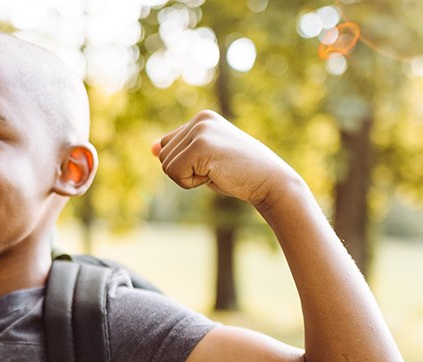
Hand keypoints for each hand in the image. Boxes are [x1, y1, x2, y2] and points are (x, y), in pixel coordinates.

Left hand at [152, 110, 297, 208]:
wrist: (270, 181)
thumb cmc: (238, 173)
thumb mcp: (205, 158)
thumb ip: (180, 151)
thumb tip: (151, 149)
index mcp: (201, 118)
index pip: (166, 147)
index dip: (185, 165)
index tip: (213, 164)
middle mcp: (200, 119)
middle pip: (162, 156)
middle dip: (185, 172)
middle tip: (216, 169)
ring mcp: (200, 130)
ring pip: (166, 166)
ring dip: (188, 178)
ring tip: (216, 171)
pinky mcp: (200, 145)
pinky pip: (174, 173)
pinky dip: (190, 183)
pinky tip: (214, 175)